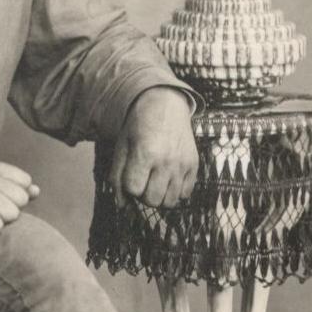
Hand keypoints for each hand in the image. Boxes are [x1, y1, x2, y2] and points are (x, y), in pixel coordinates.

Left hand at [109, 88, 198, 208]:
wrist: (164, 106)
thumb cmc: (138, 128)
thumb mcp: (122, 148)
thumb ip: (117, 176)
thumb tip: (122, 205)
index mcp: (145, 153)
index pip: (134, 189)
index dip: (130, 186)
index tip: (131, 175)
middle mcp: (166, 160)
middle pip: (152, 200)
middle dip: (144, 194)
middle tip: (143, 180)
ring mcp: (182, 164)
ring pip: (169, 202)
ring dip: (159, 196)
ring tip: (155, 181)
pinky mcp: (194, 165)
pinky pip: (185, 194)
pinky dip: (175, 192)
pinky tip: (168, 178)